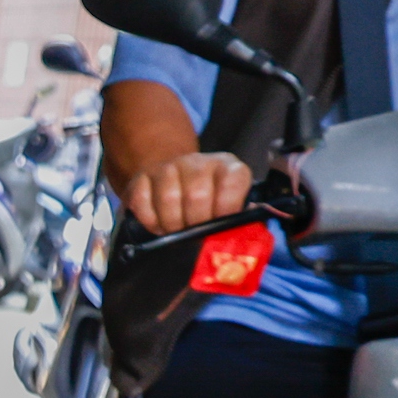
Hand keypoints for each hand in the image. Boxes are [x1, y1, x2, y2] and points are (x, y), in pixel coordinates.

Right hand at [118, 149, 258, 235]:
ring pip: (168, 199)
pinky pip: (143, 203)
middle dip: (195, 224)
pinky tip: (159, 226)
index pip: (232, 183)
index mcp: (227, 167)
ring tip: (177, 232)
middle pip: (196, 195)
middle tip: (195, 235)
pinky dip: (150, 222)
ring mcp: (168, 167)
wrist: (175, 184)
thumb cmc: (208, 205)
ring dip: (172, 225)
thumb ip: (243, 219)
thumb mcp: (230, 208)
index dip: (226, 208)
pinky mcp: (142, 177)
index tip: (219, 225)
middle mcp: (198, 162)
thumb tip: (256, 227)